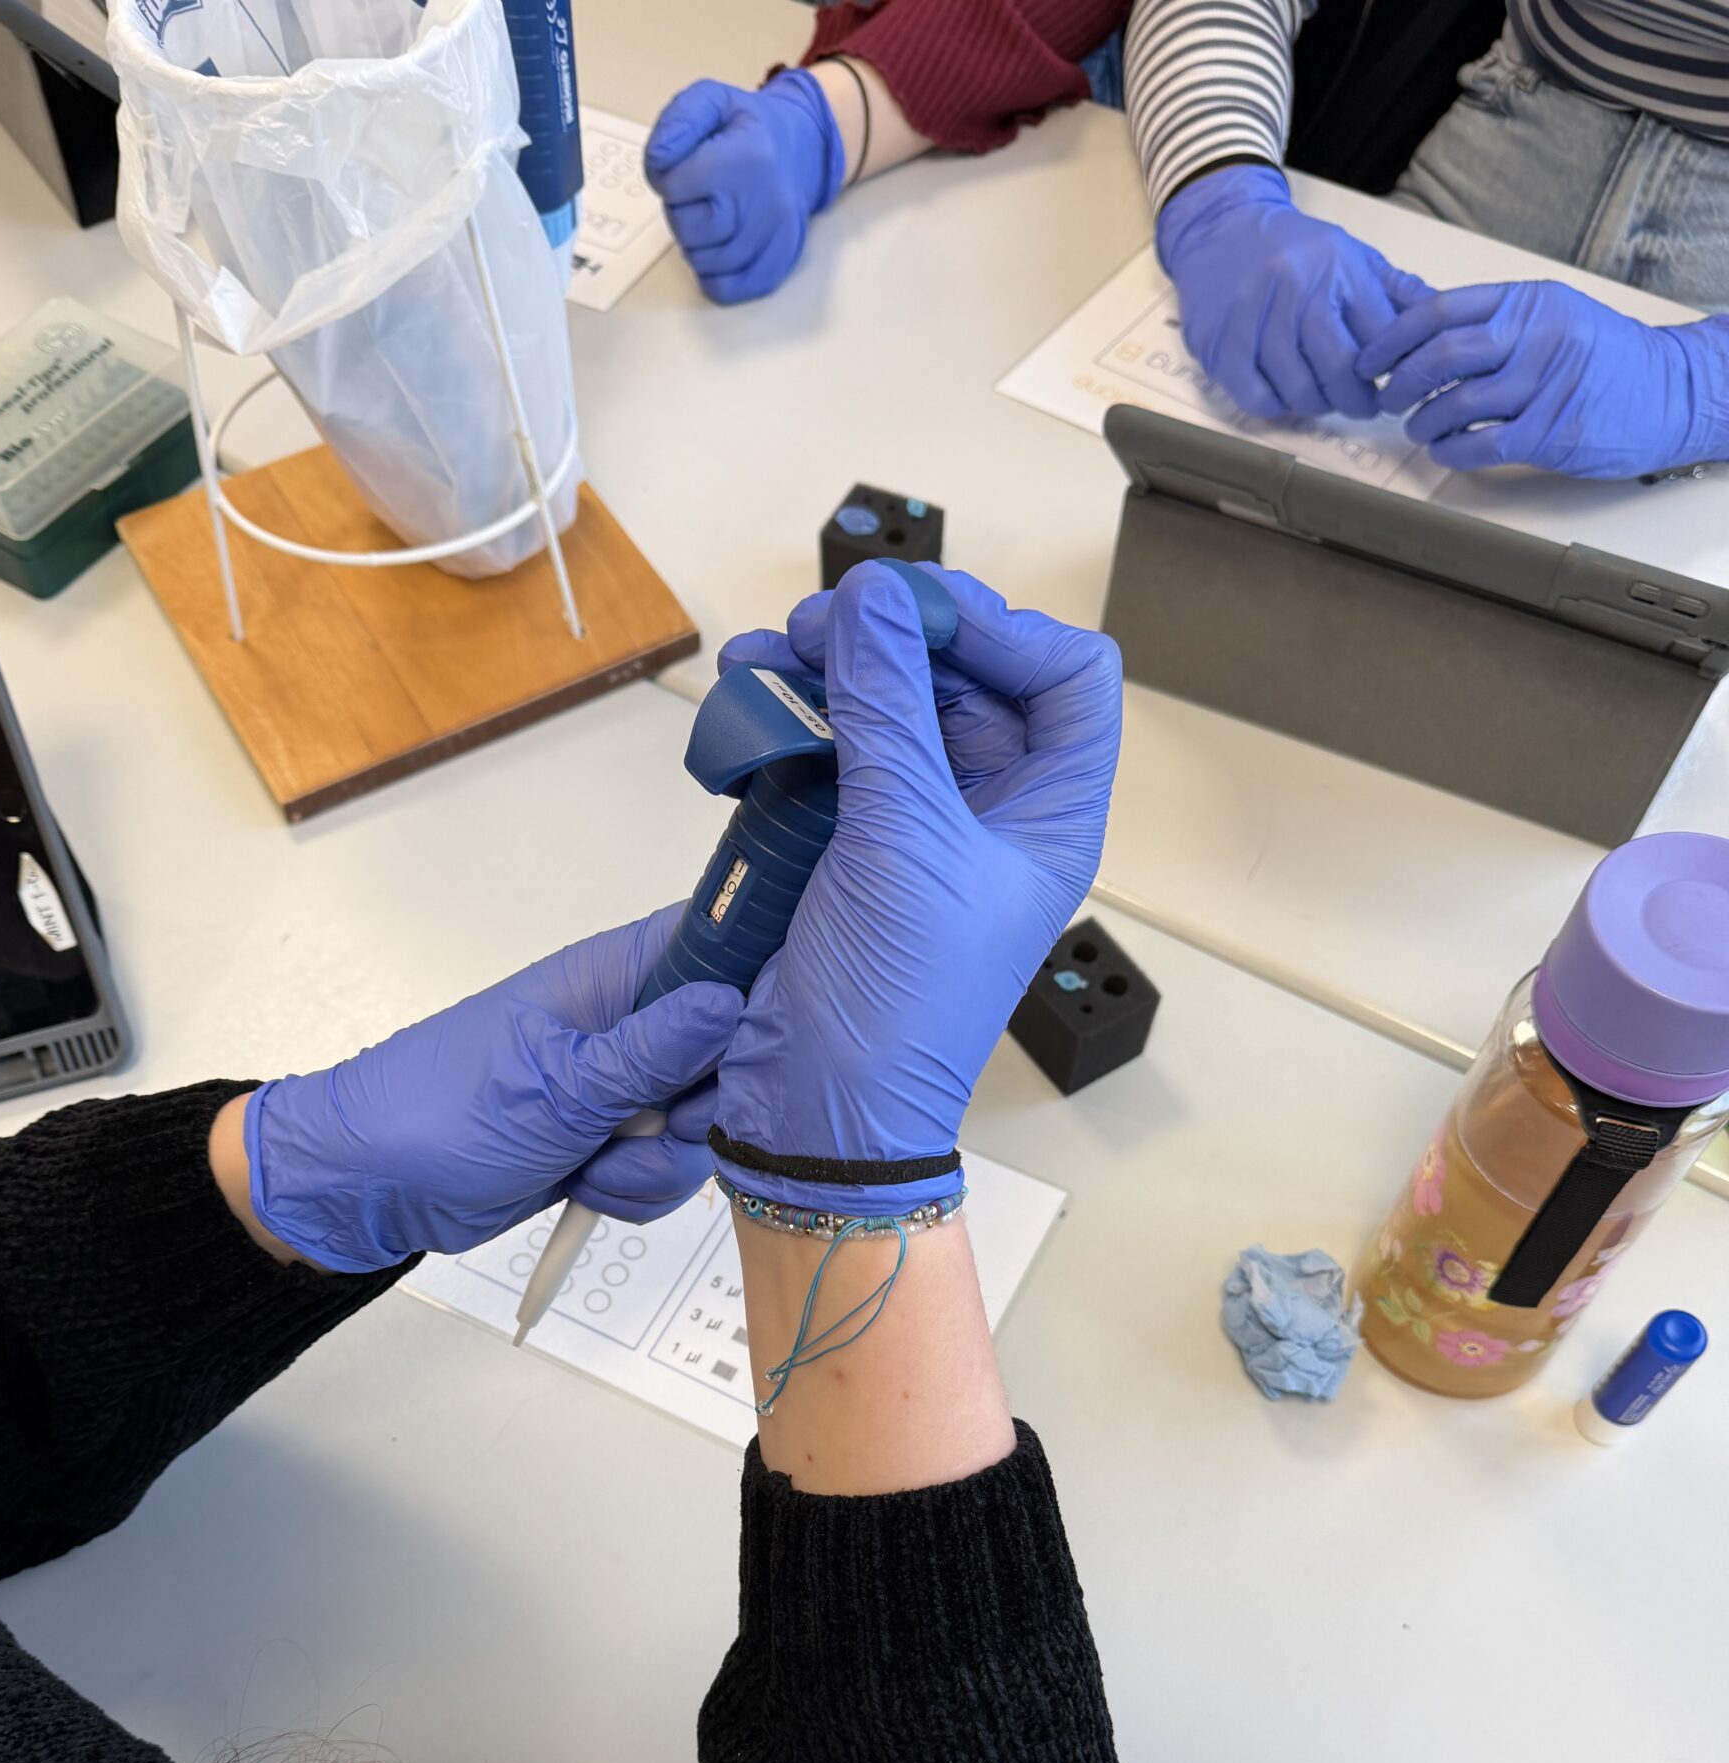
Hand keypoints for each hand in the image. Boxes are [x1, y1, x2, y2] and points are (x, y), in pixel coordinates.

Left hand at [241, 912, 742, 1270]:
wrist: (376, 1185)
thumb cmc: (441, 1115)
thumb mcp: (557, 1087)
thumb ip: (653, 1051)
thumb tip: (732, 1003)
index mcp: (617, 975)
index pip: (725, 947)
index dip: (758, 995)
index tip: (746, 1056)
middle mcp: (632, 1021)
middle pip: (734, 1054)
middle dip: (704, 1111)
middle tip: (652, 1127)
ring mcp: (626, 1083)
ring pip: (705, 1123)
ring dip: (659, 1163)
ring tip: (593, 1164)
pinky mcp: (617, 1136)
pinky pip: (669, 1165)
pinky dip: (636, 1188)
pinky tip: (587, 1185)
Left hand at [644, 69, 843, 304]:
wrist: (803, 148)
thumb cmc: (749, 128)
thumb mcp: (712, 100)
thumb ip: (678, 121)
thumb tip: (659, 163)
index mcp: (746, 156)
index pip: (674, 186)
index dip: (666, 177)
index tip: (683, 167)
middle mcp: (764, 202)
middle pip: (687, 229)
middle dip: (681, 212)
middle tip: (699, 193)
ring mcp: (774, 238)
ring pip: (703, 261)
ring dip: (695, 243)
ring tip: (712, 214)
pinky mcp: (777, 264)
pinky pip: (726, 289)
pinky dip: (711, 274)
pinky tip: (717, 248)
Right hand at [712, 562, 1122, 1209]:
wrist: (821, 1108)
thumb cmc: (898, 1009)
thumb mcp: (902, 842)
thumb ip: (888, 709)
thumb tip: (875, 602)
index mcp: (1048, 815)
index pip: (1066, 677)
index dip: (1004, 631)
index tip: (920, 618)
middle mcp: (991, 812)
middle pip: (964, 675)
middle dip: (892, 636)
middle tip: (819, 625)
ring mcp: (916, 826)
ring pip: (886, 704)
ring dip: (827, 667)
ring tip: (767, 655)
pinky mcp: (846, 843)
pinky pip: (829, 750)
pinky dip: (790, 716)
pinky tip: (748, 699)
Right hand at [1157, 163, 1424, 419]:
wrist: (1222, 227)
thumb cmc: (1292, 248)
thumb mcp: (1349, 255)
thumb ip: (1393, 291)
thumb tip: (1443, 317)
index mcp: (1339, 270)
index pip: (1380, 338)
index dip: (1391, 370)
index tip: (1391, 384)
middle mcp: (1298, 291)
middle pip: (1340, 371)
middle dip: (1357, 399)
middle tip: (1361, 405)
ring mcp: (1256, 319)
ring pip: (1299, 390)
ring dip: (1316, 404)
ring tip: (1322, 397)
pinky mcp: (1221, 343)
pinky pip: (1257, 396)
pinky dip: (1275, 405)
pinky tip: (1284, 393)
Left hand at [1357, 283, 1728, 476]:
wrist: (1669, 390)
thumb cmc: (1606, 357)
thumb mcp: (1553, 316)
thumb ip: (1495, 321)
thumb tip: (1423, 330)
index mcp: (1530, 302)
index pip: (1442, 310)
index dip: (1394, 338)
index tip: (1371, 358)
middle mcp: (1535, 337)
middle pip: (1441, 355)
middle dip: (1400, 383)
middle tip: (1388, 399)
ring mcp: (1543, 385)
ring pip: (1455, 404)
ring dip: (1423, 422)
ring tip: (1419, 428)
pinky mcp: (1549, 432)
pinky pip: (1480, 445)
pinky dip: (1450, 451)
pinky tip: (1445, 450)